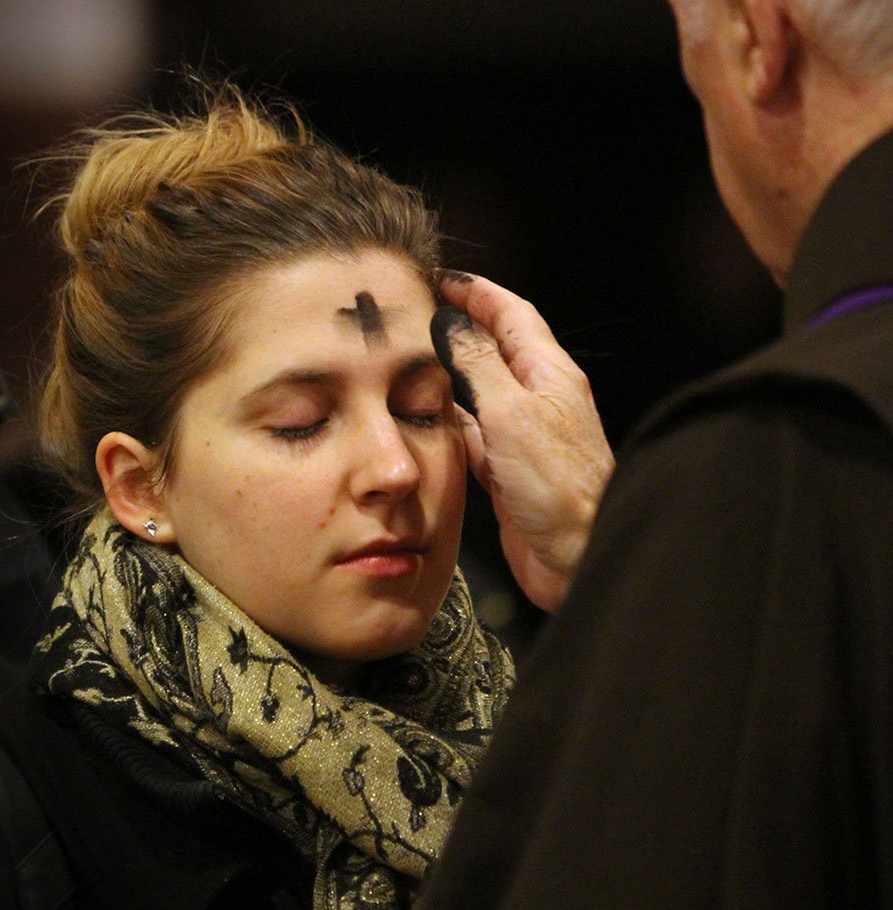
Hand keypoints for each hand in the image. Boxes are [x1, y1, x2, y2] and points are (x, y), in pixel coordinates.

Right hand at [432, 271, 613, 611]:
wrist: (579, 555)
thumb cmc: (558, 486)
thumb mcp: (513, 414)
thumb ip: (479, 366)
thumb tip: (450, 322)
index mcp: (548, 374)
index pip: (512, 315)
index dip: (477, 292)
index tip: (441, 277)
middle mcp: (536, 399)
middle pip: (493, 348)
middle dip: (457, 325)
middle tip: (415, 312)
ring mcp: (521, 435)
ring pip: (478, 390)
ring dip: (447, 371)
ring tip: (408, 357)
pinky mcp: (505, 471)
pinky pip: (469, 434)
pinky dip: (445, 420)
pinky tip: (422, 417)